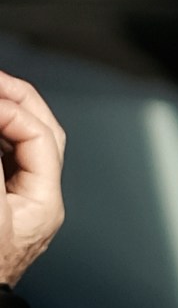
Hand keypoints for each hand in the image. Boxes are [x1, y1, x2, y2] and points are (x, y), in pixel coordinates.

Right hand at [0, 68, 61, 288]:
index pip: (40, 137)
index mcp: (44, 204)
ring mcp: (21, 203)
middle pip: (42, 134)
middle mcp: (39, 201)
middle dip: (18, 99)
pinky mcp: (3, 208)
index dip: (11, 109)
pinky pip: (7, 160)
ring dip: (5, 116)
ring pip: (24, 144)